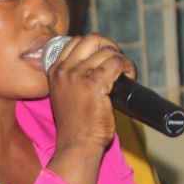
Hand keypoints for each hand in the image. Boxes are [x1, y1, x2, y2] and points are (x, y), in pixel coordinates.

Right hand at [45, 34, 135, 183]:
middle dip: (109, 45)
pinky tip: (129, 75)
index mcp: (54, 71)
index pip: (75, 41)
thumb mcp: (64, 95)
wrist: (76, 144)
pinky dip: (127, 66)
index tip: (105, 58)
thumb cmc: (75, 125)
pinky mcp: (94, 83)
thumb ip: (73, 78)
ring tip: (125, 73)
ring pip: (106, 50)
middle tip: (117, 61)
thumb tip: (98, 64)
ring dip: (121, 59)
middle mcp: (63, 70)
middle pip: (91, 39)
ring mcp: (77, 76)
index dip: (95, 46)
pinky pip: (116, 62)